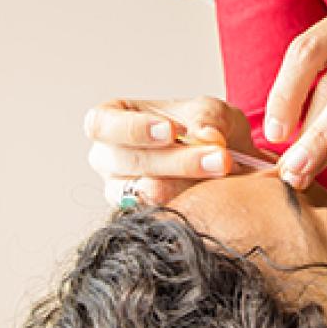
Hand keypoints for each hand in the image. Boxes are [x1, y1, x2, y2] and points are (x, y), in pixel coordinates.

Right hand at [83, 96, 269, 206]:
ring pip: (146, 193)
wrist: (225, 159)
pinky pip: (162, 215)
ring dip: (188, 183)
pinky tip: (215, 193)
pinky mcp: (142, 218)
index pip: (101, 124)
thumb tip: (208, 136)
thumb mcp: (210, 110)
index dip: (133, 129)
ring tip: (223, 172)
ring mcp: (120, 192)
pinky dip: (192, 204)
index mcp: (110, 120)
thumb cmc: (204, 126)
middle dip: (177, 160)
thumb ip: (208, 117)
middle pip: (127, 162)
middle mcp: (107, 159)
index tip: (171, 131)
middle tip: (220, 156)